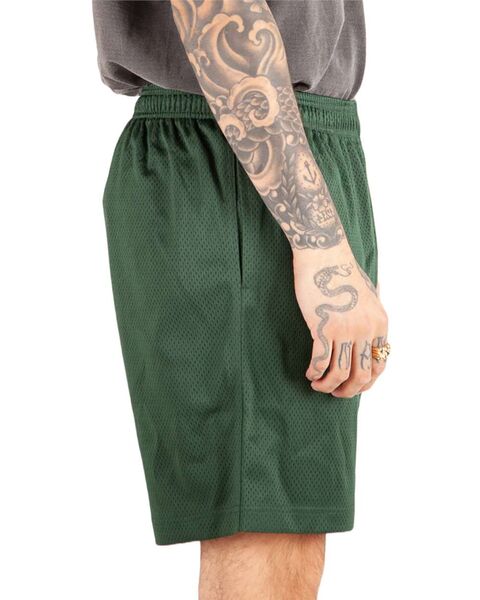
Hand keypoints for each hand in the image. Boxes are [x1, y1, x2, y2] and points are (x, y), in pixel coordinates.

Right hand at [292, 241, 388, 397]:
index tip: (353, 385)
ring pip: (340, 373)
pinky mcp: (324, 327)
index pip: (380, 364)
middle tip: (335, 392)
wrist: (325, 254)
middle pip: (362, 375)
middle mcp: (366, 329)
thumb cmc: (341, 272)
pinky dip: (315, 372)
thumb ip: (370, 317)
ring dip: (328, 386)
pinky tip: (309, 373)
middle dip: (348, 390)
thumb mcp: (367, 295)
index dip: (367, 382)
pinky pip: (321, 361)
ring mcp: (346, 329)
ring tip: (318, 384)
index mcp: (380, 323)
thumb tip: (366, 335)